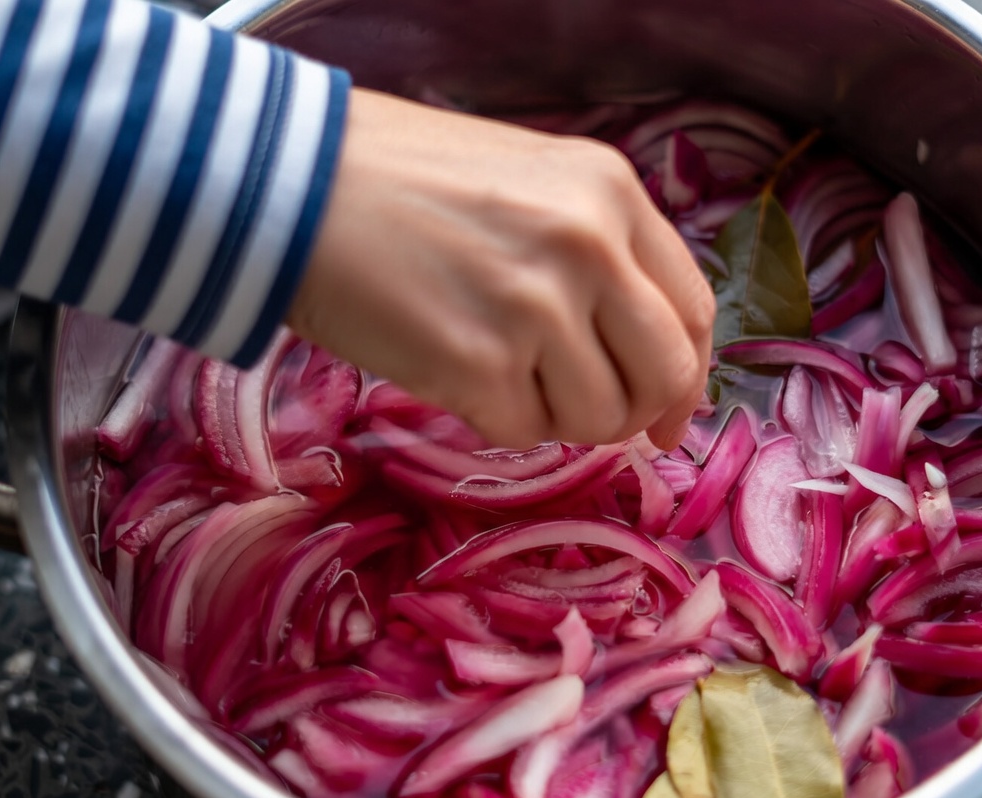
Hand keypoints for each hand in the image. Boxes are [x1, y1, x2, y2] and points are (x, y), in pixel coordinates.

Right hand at [290, 88, 714, 450]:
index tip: (669, 416)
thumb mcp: (532, 183)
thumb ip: (599, 253)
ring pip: (597, 417)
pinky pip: (523, 432)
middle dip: (636, 414)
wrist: (289, 183)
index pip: (692, 309)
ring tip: (501, 371)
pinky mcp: (478, 363)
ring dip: (557, 417)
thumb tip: (640, 350)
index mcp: (610, 194)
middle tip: (595, 420)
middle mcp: (588, 247)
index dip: (688, 378)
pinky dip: (497, 420)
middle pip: (664, 375)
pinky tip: (457, 372)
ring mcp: (536, 307)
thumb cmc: (402, 182)